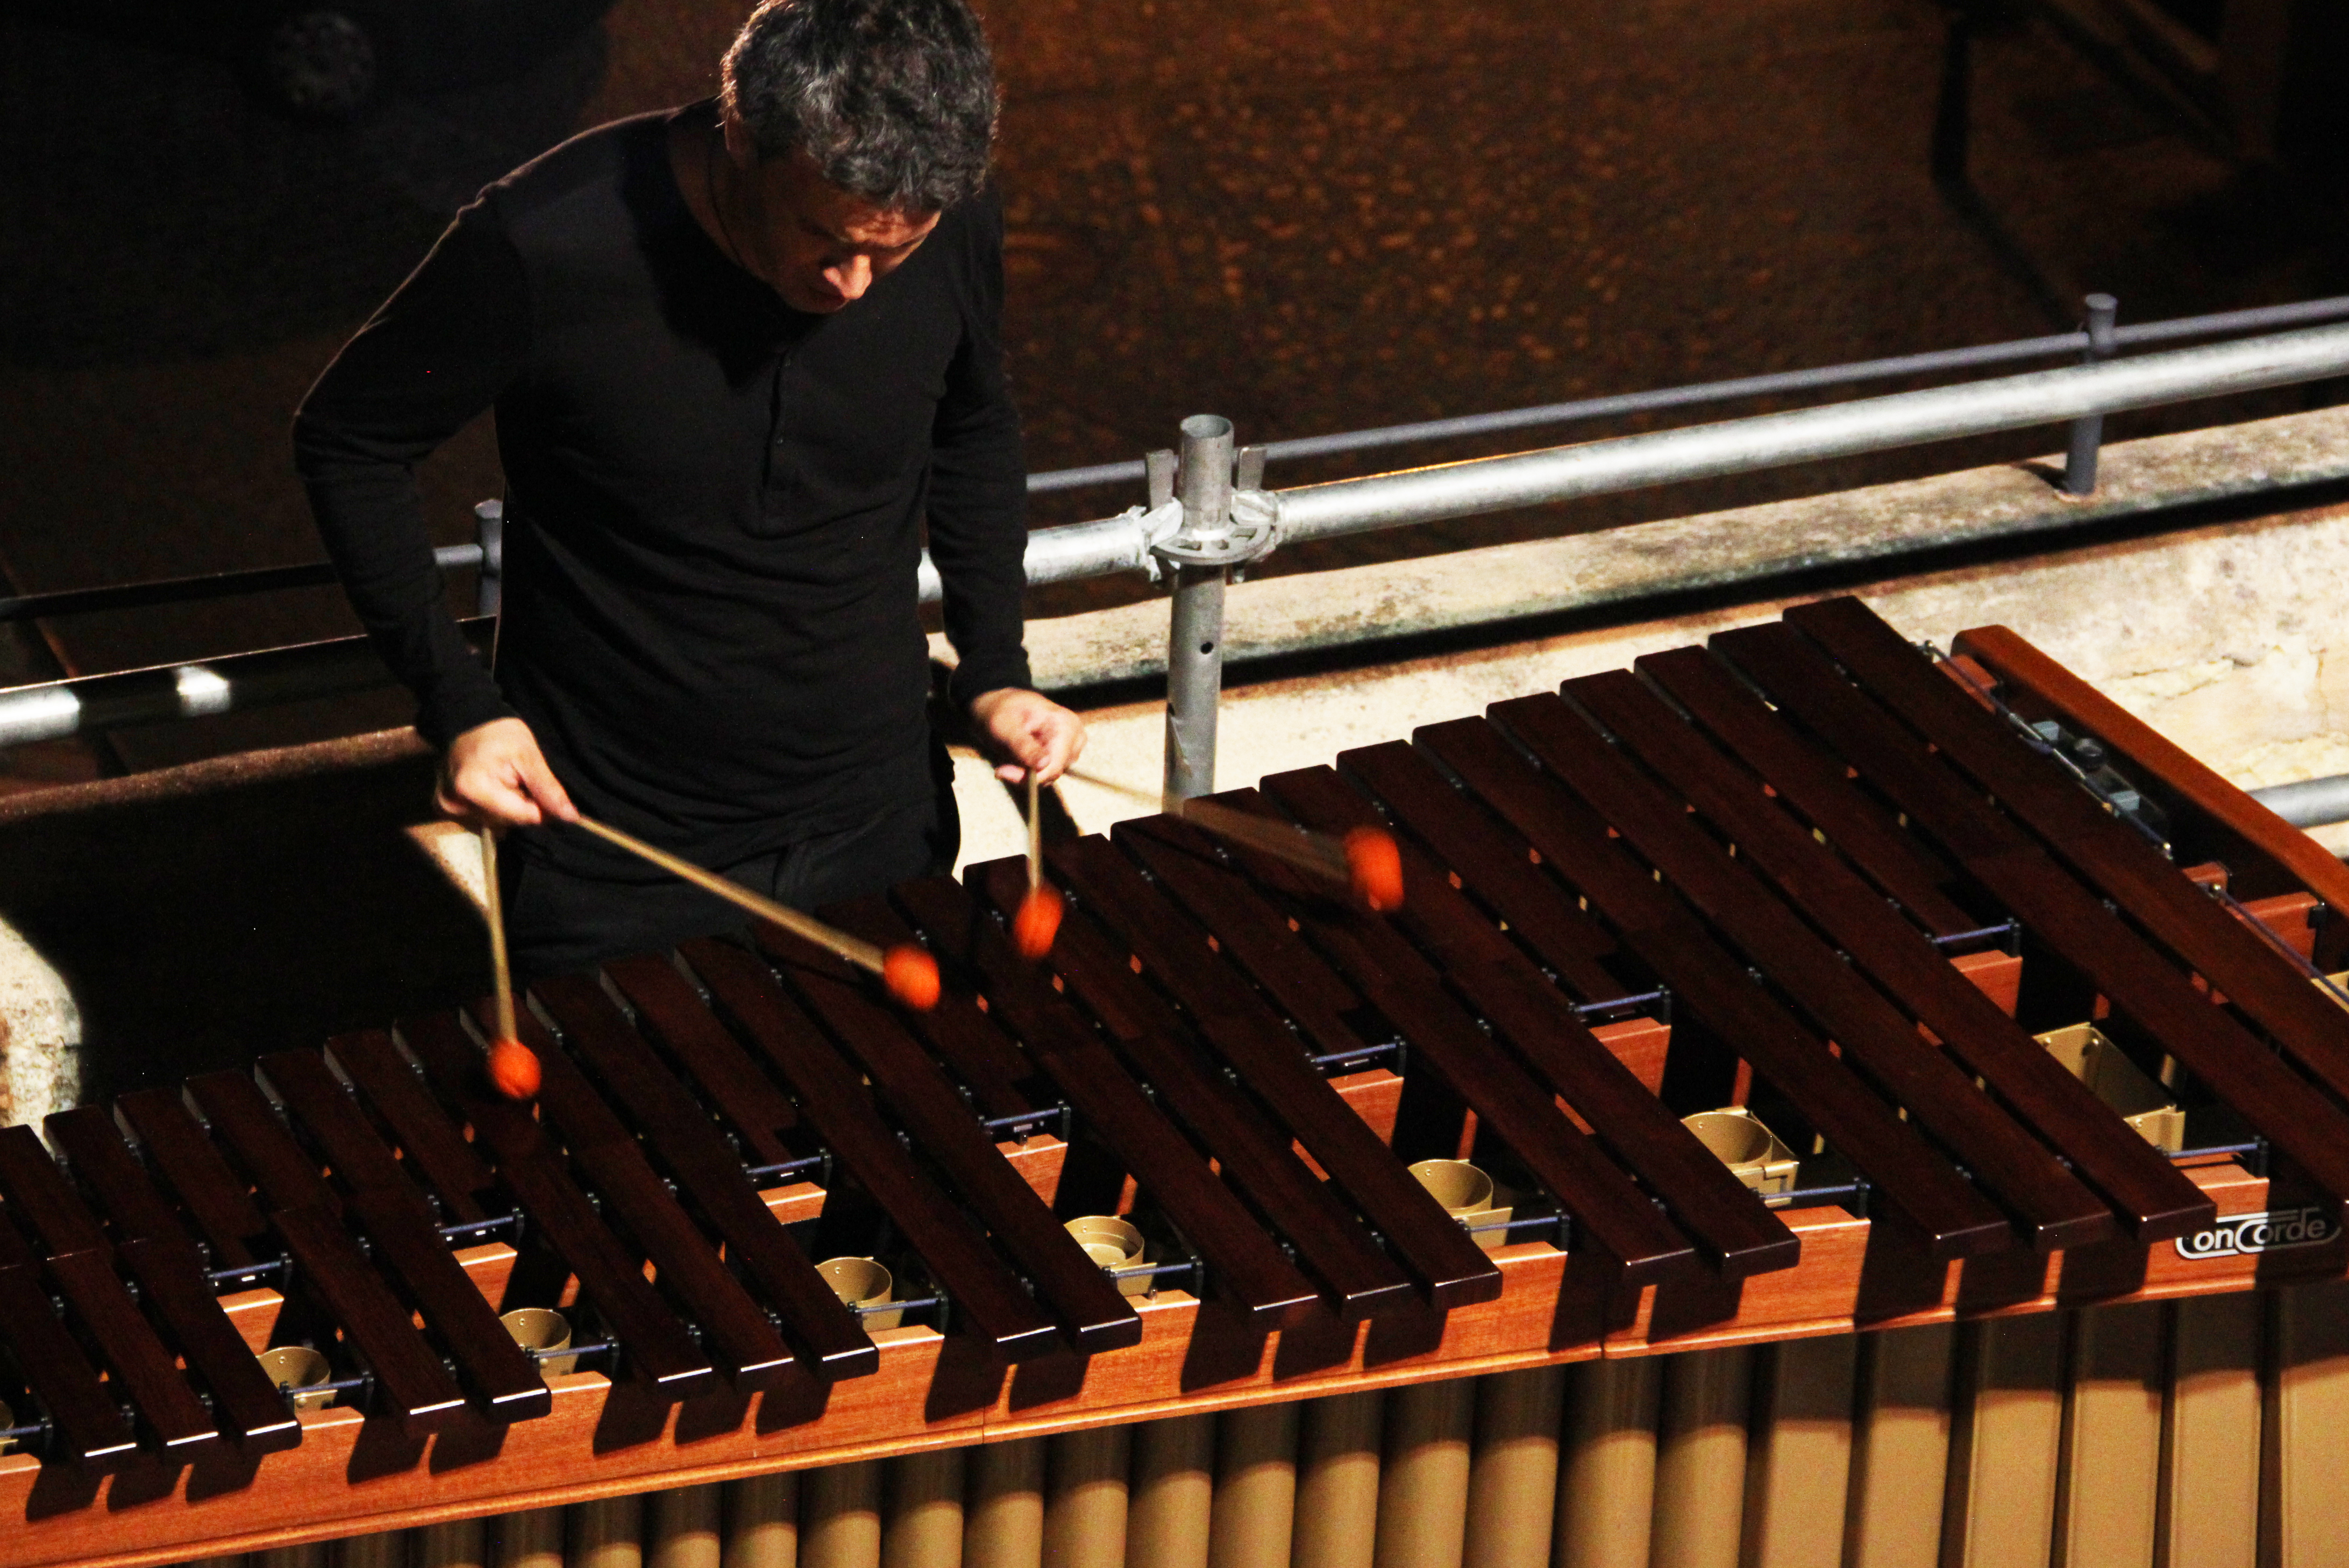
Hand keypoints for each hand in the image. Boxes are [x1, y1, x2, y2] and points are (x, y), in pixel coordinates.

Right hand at [437, 717, 579, 829]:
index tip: (543, 790)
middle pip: (507, 822)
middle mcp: (455, 804)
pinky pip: (482, 818)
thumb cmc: (500, 734)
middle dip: (523, 806)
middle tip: (523, 780)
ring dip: (509, 808)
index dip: (539, 808)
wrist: (469, 722)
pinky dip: (494, 808)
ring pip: (496, 822)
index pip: (521, 816)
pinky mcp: (447, 808)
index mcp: (472, 788)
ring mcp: (449, 807)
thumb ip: (547, 788)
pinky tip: (495, 788)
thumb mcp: (529, 755)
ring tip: (508, 781)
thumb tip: (570, 817)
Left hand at [968, 688, 1084, 785]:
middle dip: (1026, 775)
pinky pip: (1048, 774)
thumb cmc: (1004, 711)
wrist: (1006, 707)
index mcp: (1066, 725)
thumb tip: (1043, 765)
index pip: (1055, 764)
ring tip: (1009, 760)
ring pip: (1050, 776)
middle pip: (1053, 772)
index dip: (1030, 775)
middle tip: (1002, 769)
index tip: (1002, 772)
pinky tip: (1018, 761)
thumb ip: (1022, 744)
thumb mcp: (1005, 725)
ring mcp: (1072, 748)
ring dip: (1027, 774)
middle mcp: (1075, 738)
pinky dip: (1031, 773)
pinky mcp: (1065, 756)